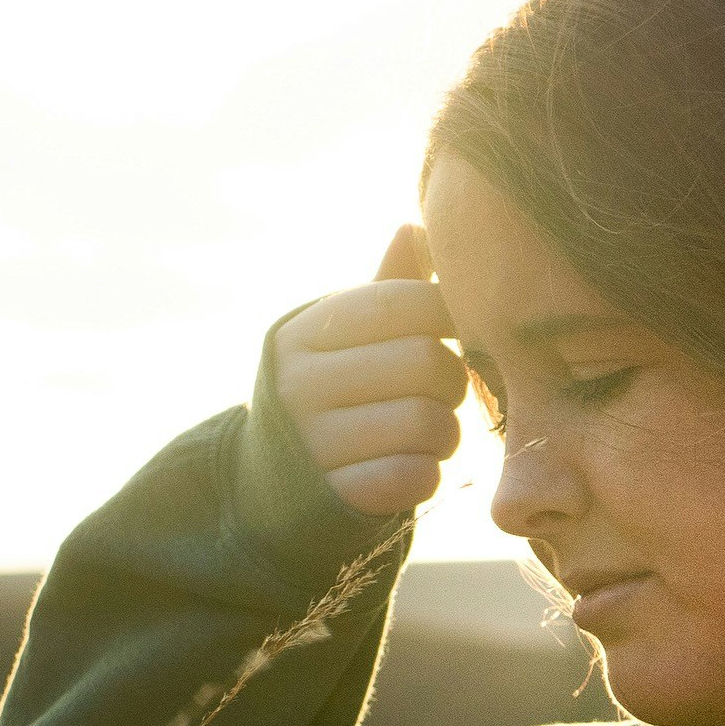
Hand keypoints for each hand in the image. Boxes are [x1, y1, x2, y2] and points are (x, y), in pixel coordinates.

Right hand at [275, 225, 463, 517]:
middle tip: (442, 392)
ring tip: (429, 434)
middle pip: (427, 363)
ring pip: (429, 423)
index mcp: (302, 333)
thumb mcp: (340, 339)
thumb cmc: (328, 397)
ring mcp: (311, 444)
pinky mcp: (332, 499)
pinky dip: (427, 474)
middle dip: (453, 380)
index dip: (448, 314)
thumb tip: (416, 226)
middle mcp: (298, 384)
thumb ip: (384, 289)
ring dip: (447, 434)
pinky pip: (414, 476)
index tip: (455, 332)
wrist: (269, 492)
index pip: (401, 301)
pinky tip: (412, 468)